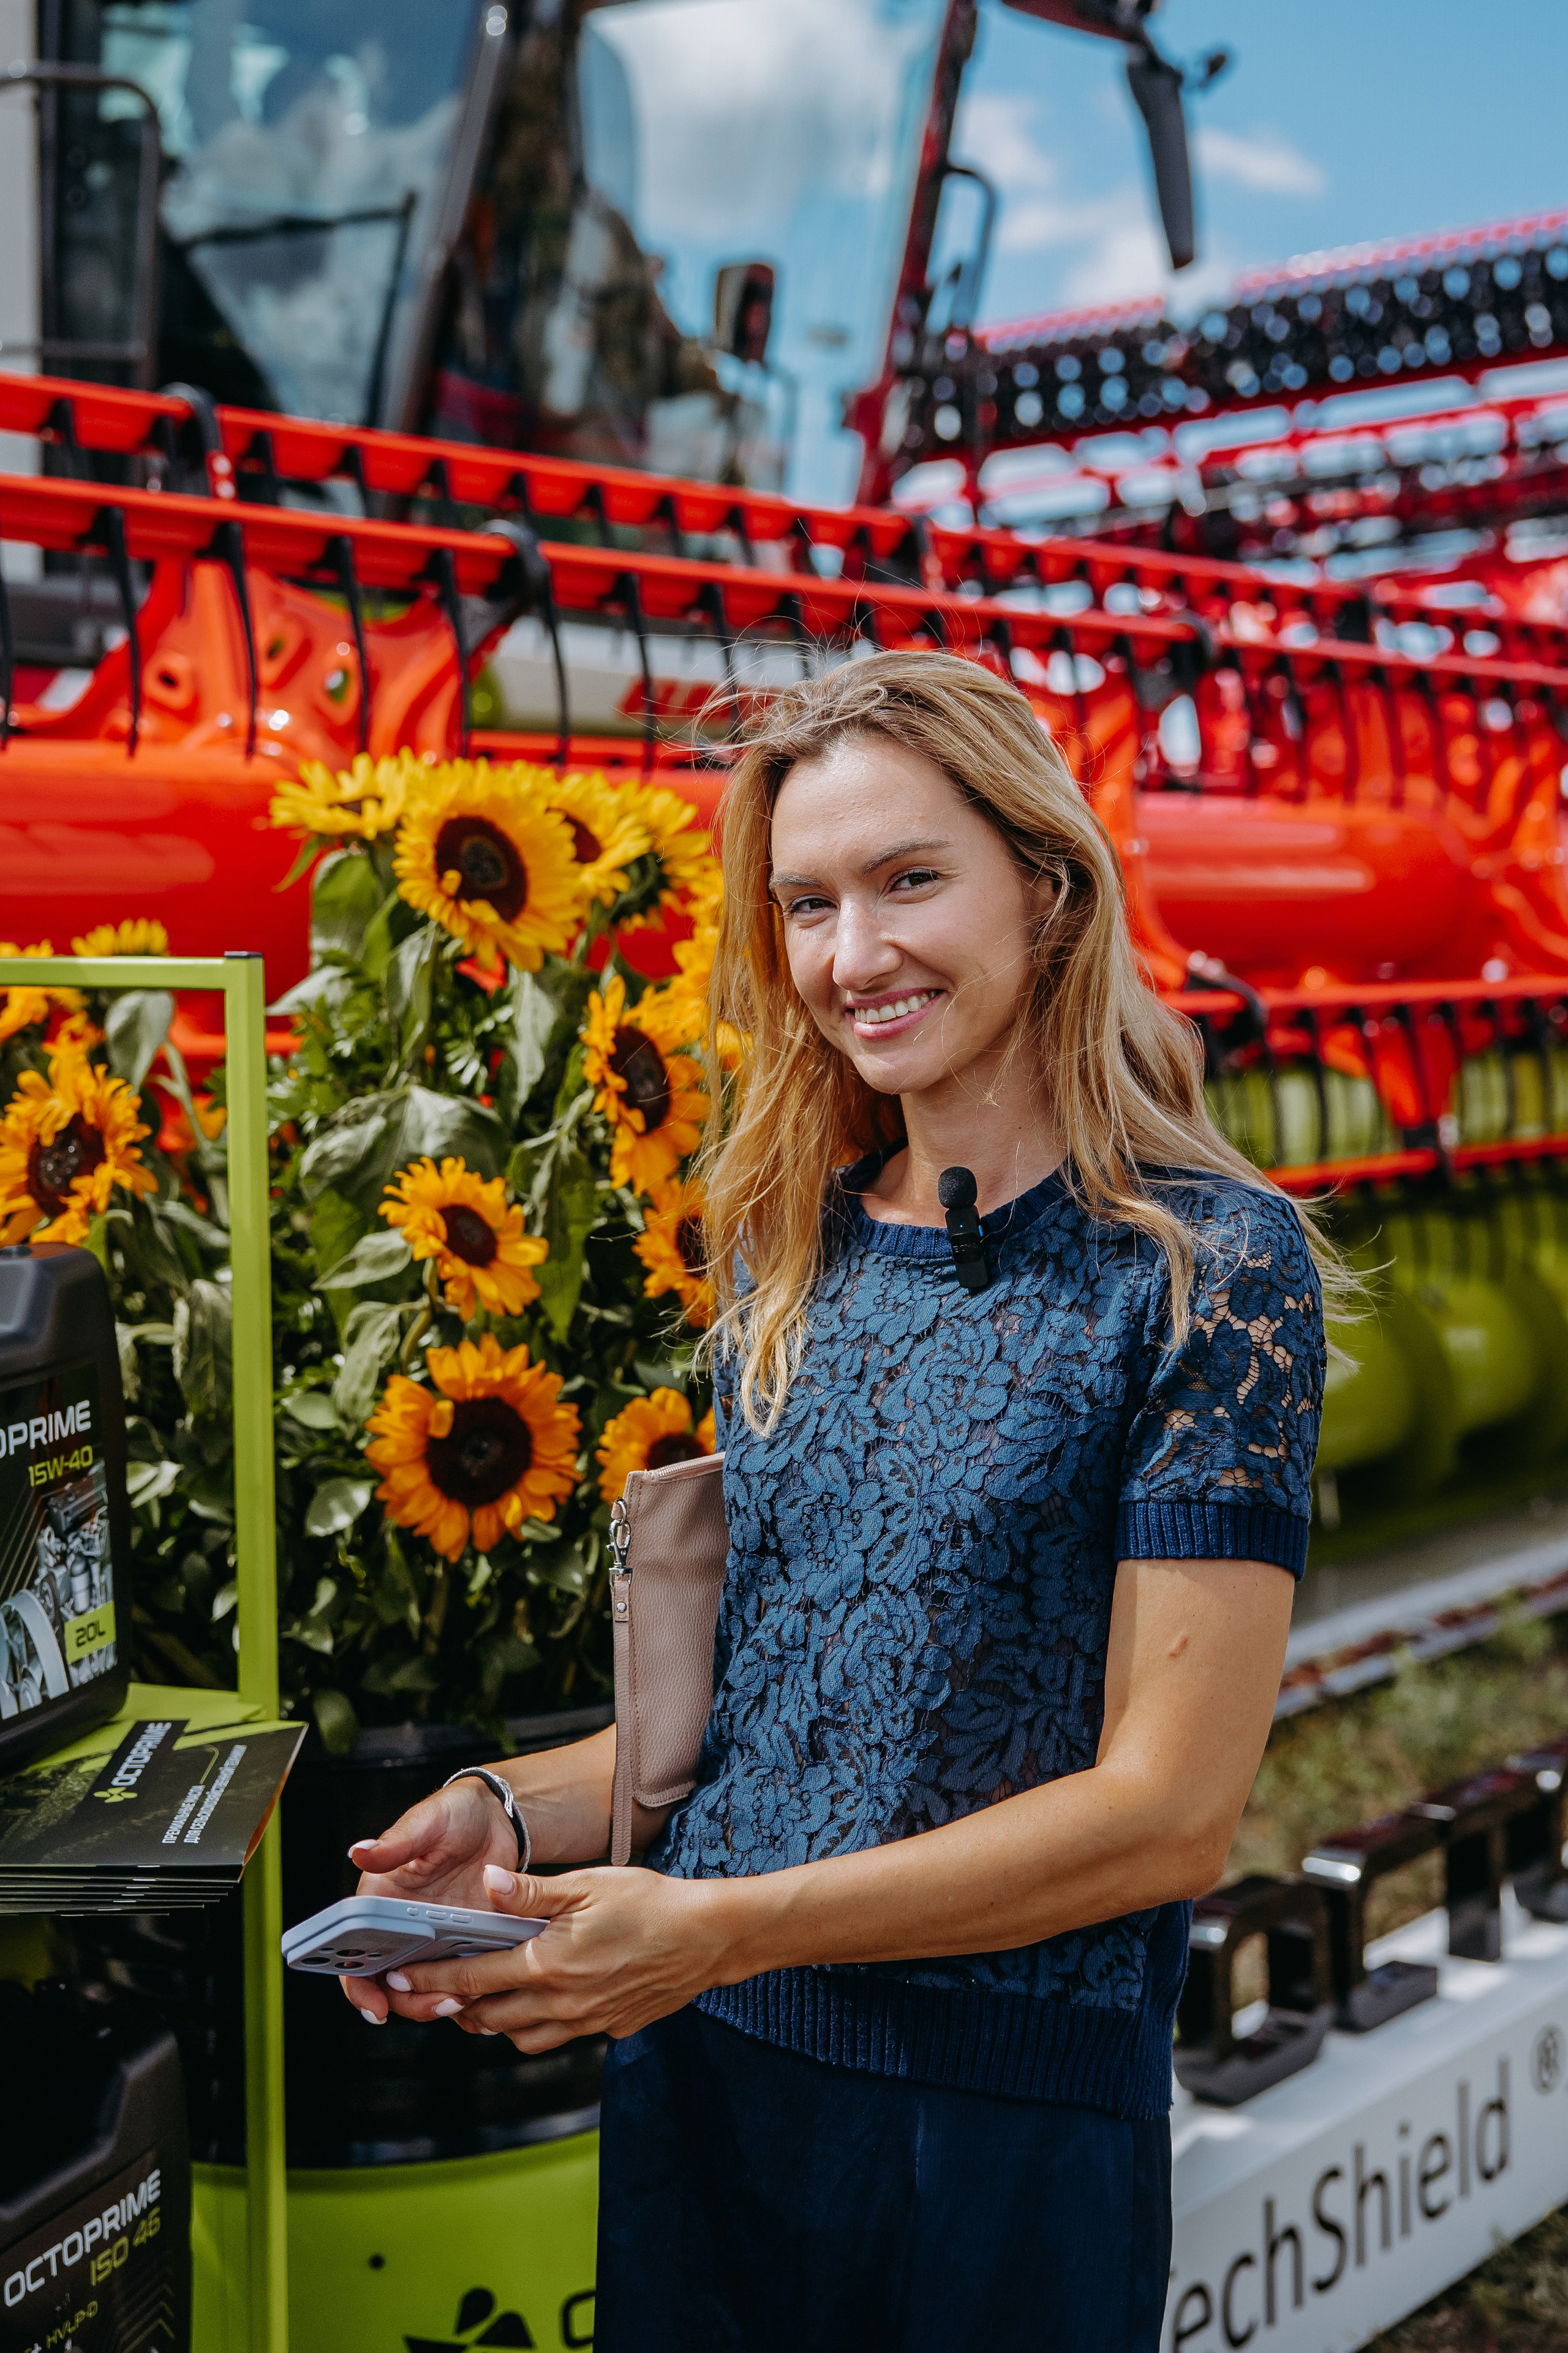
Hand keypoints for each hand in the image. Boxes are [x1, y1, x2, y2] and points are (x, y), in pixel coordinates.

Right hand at [339, 1781, 519, 2024]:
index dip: (359, 1988)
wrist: (497, 1819)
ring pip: (423, 1988)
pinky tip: (484, 1990)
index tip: (377, 2007)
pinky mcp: (463, 1943)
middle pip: (390, 1984)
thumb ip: (397, 1842)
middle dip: (409, 2003)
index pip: (354, 1955)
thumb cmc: (454, 1814)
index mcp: (379, 1901)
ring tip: (465, 1998)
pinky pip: (457, 1979)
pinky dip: (466, 1991)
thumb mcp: (428, 1822)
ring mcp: (432, 1939)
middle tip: (442, 2001)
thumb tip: (360, 1852)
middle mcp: (400, 1927)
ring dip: (438, 2001)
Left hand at [377, 1862, 736, 2051]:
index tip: (400, 1977)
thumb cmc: (650, 1902)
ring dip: (496, 2022)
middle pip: (489, 2018)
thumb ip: (530, 1891)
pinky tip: (544, 2001)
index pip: (472, 1980)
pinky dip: (538, 2026)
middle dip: (457, 2007)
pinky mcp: (610, 2029)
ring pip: (521, 2037)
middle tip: (438, 1989)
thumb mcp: (588, 1884)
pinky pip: (559, 2038)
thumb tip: (484, 1884)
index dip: (431, 1979)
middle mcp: (561, 2003)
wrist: (709, 1938)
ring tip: (485, 1998)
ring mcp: (586, 2022)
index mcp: (548, 1964)